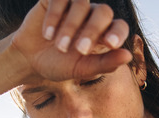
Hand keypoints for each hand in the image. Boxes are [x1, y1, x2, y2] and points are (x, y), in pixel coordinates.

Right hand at [11, 0, 132, 82]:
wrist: (30, 60)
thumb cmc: (59, 65)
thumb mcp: (82, 69)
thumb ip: (105, 63)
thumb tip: (128, 56)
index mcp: (104, 33)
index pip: (119, 26)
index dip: (118, 32)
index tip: (111, 44)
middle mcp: (92, 15)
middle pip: (103, 12)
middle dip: (93, 31)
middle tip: (80, 50)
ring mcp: (74, 5)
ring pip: (82, 3)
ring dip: (71, 26)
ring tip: (59, 47)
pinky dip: (54, 16)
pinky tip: (47, 34)